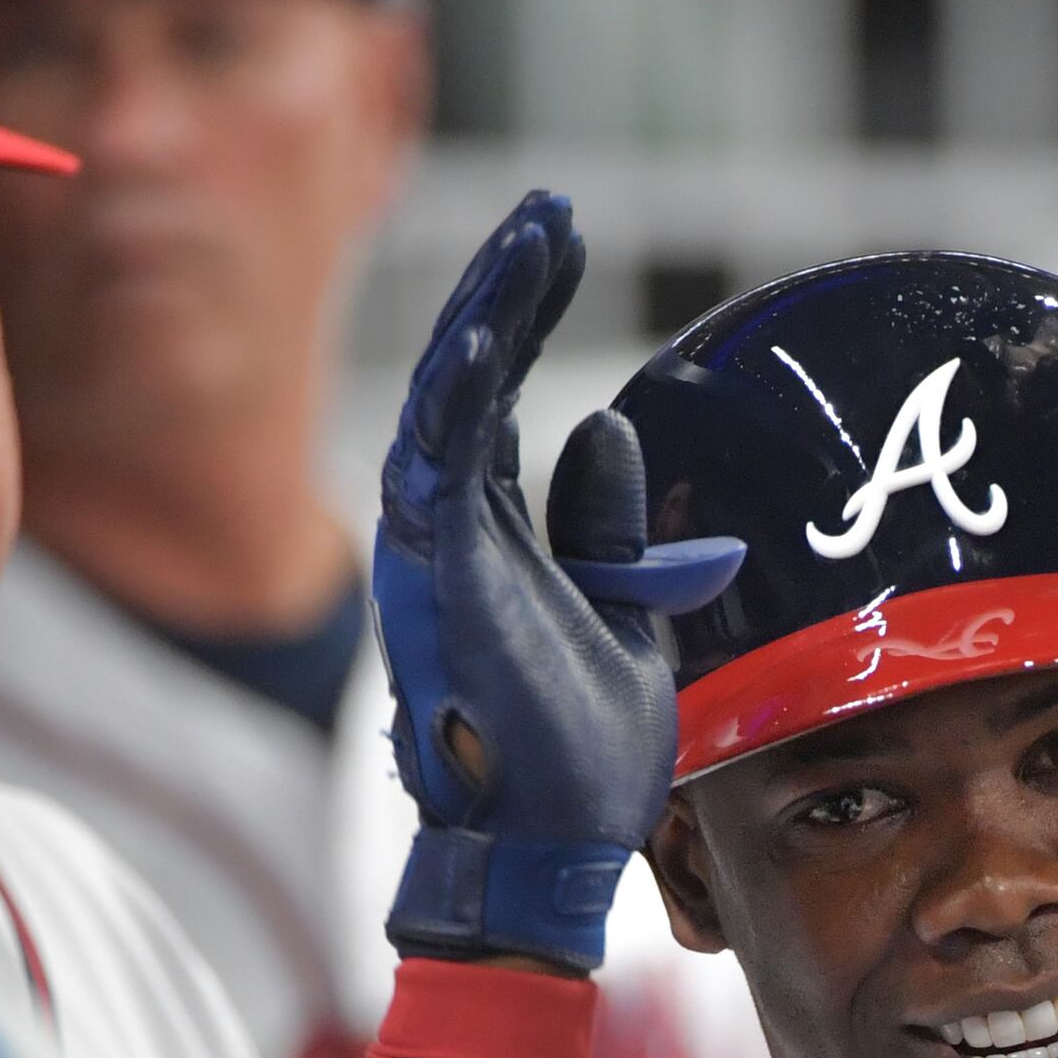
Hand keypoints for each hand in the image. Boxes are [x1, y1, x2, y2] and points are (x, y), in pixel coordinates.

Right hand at [372, 193, 741, 970]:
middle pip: (470, 375)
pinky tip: (502, 305)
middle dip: (512, 285)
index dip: (531, 314)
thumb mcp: (622, 616)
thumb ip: (609, 529)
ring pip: (451, 392)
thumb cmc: (578, 757)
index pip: (500, 397)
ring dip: (493, 304)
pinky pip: (443, 445)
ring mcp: (435, 544)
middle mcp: (448, 529)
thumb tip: (608, 427)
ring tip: (539, 227)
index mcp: (491, 537)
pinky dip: (469, 370)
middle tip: (556, 209)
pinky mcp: (439, 566)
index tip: (572, 243)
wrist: (554, 848)